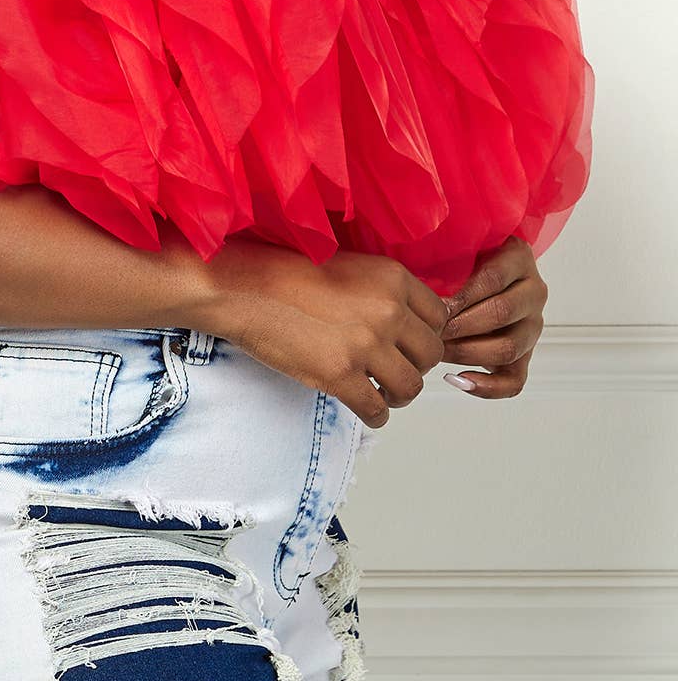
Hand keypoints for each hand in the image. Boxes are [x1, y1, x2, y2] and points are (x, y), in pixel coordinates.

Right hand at [196, 237, 451, 429]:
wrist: (242, 287)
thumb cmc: (285, 271)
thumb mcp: (348, 264)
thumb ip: (382, 289)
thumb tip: (406, 322)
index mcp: (392, 277)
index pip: (439, 316)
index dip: (425, 334)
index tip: (410, 344)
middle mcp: (387, 310)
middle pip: (431, 354)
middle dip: (416, 366)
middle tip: (395, 370)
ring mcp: (365, 345)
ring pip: (410, 387)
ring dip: (399, 396)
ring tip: (382, 393)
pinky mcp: (339, 376)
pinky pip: (376, 410)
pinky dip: (376, 416)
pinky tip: (367, 410)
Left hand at [438, 236, 547, 399]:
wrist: (481, 273)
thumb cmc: (461, 261)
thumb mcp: (459, 248)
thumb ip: (446, 256)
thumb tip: (414, 281)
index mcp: (519, 259)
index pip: (493, 278)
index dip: (461, 296)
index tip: (433, 306)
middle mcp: (533, 292)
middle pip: (501, 313)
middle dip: (460, 326)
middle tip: (429, 331)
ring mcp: (532, 326)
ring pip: (508, 348)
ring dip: (467, 352)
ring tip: (436, 351)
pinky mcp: (526, 356)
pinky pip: (514, 381)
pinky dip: (486, 387)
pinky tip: (458, 379)